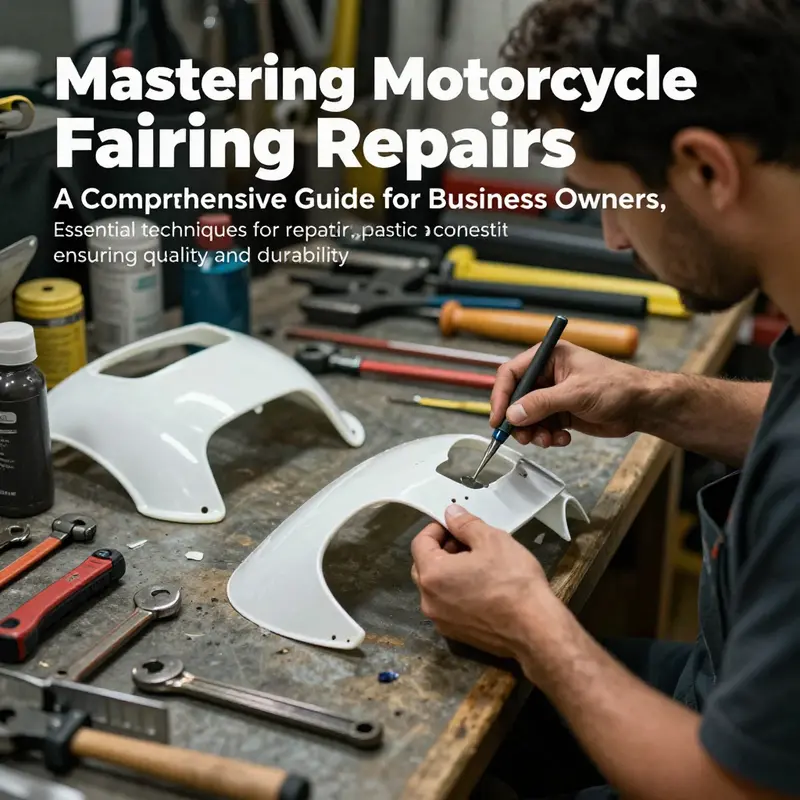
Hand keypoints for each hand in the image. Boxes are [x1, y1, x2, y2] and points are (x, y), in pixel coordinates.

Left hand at [411, 505, 552, 657]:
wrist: (535, 629)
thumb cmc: (513, 581)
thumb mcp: (492, 540)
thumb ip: (465, 524)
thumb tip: (450, 513)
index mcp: (432, 575)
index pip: (420, 543)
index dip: (437, 528)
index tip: (456, 525)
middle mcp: (428, 600)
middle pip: (423, 566)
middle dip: (441, 550)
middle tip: (468, 543)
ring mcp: (441, 621)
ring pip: (435, 587)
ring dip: (449, 571)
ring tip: (478, 564)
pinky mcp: (456, 634)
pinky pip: (447, 606)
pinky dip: (456, 592)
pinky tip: (482, 588)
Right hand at [490, 341, 651, 447]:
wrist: (643, 405)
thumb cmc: (618, 386)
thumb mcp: (576, 393)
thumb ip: (542, 403)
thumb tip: (513, 414)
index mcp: (548, 357)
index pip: (512, 373)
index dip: (501, 396)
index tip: (498, 418)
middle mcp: (548, 375)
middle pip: (517, 399)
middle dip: (518, 420)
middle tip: (523, 436)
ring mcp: (554, 395)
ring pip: (528, 417)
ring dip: (534, 432)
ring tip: (547, 440)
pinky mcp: (561, 413)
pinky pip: (543, 427)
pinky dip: (548, 437)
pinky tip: (563, 438)